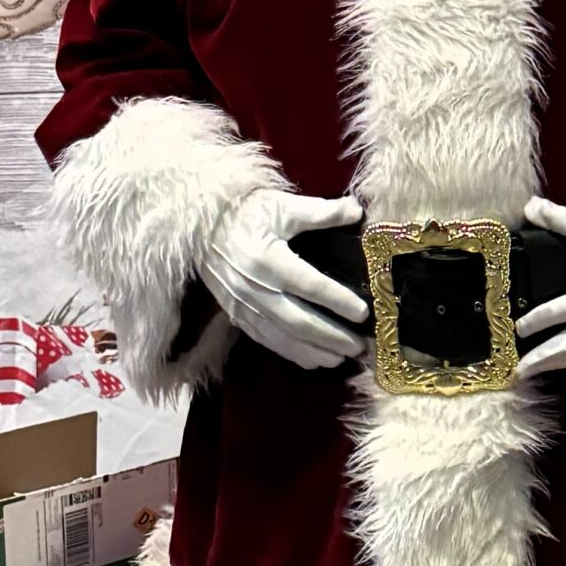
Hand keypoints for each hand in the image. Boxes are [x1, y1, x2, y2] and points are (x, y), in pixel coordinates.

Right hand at [194, 188, 367, 370]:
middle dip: (333, 337)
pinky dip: (293, 353)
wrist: (201, 227)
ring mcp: (243, 306)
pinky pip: (267, 340)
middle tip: (360, 346)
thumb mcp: (282, 206)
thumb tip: (357, 211)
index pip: (310, 286)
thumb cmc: (245, 213)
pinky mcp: (236, 315)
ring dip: (316, 351)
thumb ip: (321, 212)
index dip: (338, 301)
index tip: (363, 313)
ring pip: (284, 337)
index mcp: (267, 260)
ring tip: (344, 357)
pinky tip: (315, 359)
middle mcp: (254, 289)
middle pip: (299, 321)